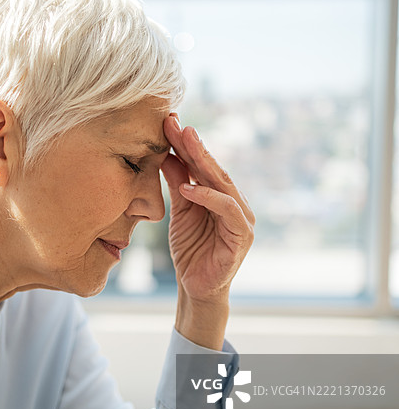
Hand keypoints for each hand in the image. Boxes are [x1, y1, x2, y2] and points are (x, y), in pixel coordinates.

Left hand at [161, 116, 254, 346]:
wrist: (196, 286)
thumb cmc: (191, 248)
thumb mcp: (180, 210)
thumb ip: (177, 183)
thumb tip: (165, 153)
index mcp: (221, 194)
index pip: (203, 164)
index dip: (186, 144)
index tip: (167, 122)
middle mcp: (235, 201)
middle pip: (214, 168)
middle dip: (194, 145)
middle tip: (176, 123)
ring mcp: (242, 217)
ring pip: (223, 184)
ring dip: (203, 162)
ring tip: (184, 143)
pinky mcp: (243, 235)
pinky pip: (227, 210)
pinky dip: (208, 197)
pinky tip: (189, 188)